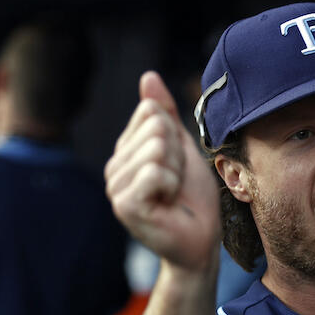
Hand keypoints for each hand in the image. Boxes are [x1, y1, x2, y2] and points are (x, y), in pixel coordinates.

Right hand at [105, 71, 220, 271]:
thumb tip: (148, 76)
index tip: (177, 164)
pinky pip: (156, 171)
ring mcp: (116, 186)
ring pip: (157, 150)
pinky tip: (167, 203)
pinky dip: (172, 185)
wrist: (200, 239)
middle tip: (176, 182)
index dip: (176, 135)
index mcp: (126, 150)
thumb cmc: (192, 197)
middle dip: (178, 155)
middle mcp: (114, 166)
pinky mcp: (125, 204)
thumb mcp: (182, 147)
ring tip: (172, 193)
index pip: (151, 112)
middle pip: (155, 129)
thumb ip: (165, 113)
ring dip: (177, 171)